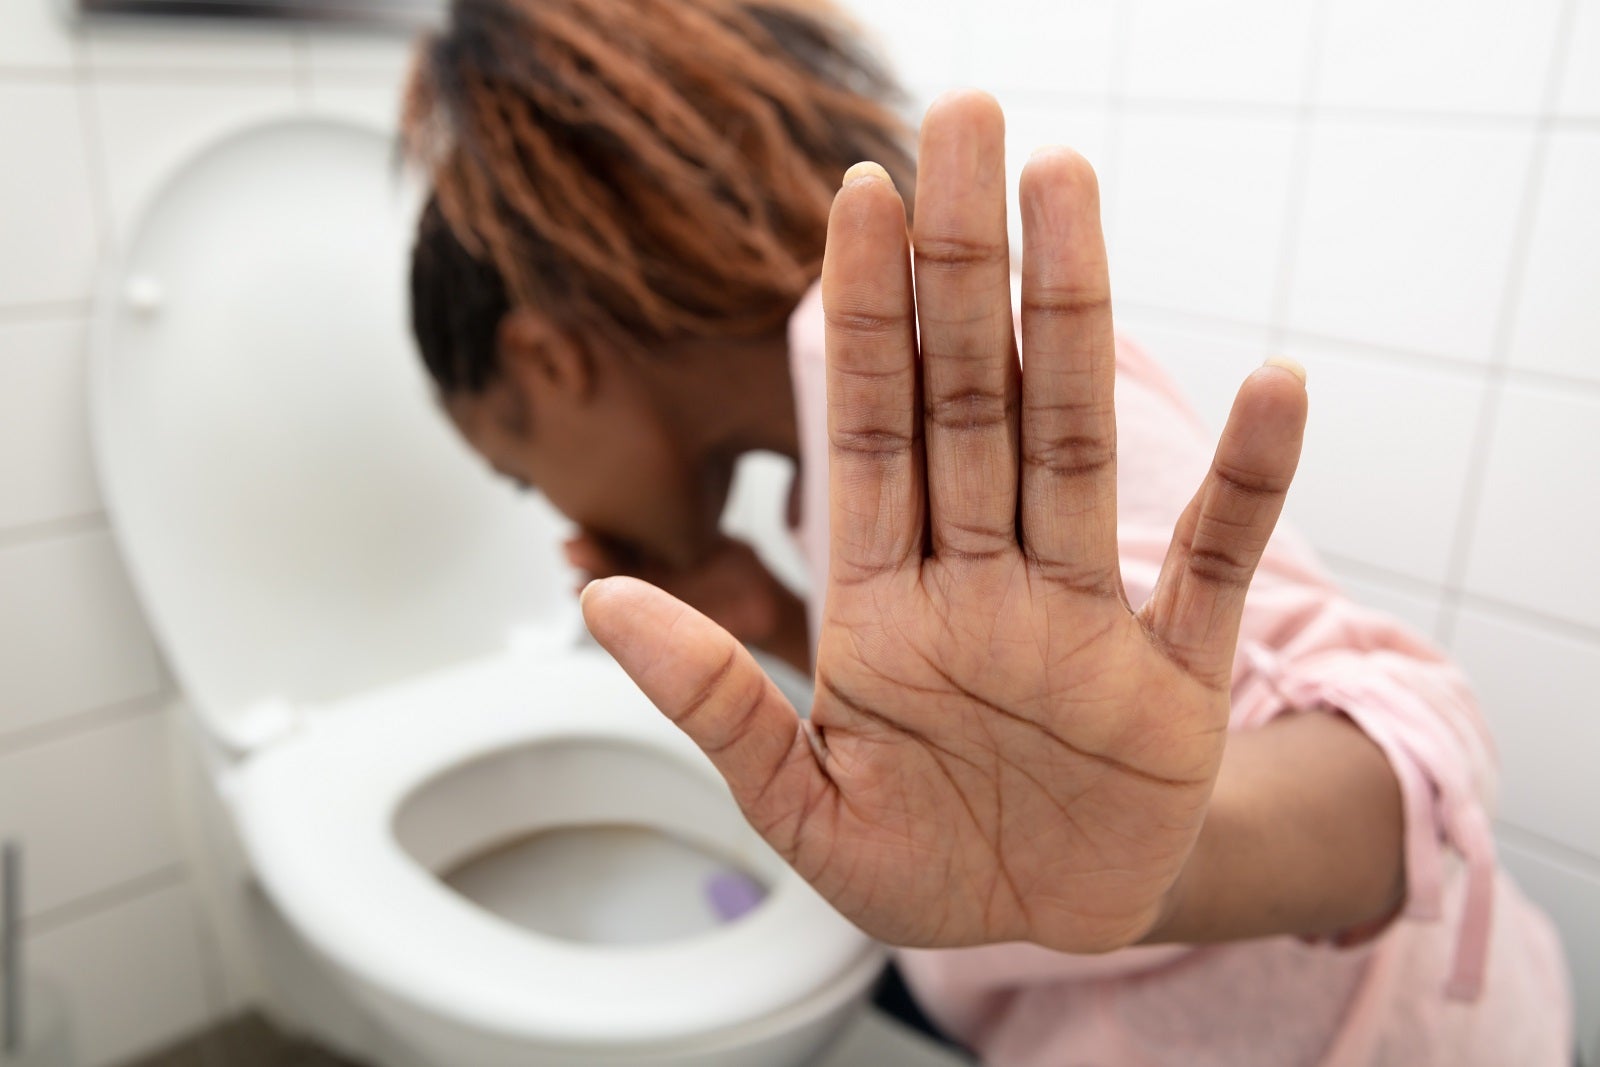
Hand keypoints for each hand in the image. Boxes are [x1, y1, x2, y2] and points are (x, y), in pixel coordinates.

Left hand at [580, 91, 1308, 953]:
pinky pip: (1212, 563)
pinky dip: (1248, 483)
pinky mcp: (1175, 677)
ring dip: (1075, 315)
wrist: (1040, 932)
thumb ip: (713, 698)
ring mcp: (1082, 618)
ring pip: (1074, 440)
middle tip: (963, 120)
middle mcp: (983, 582)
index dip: (864, 314)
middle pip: (972, 394)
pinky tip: (1274, 387)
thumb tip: (599, 595)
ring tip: (1069, 186)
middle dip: (961, 263)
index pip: (872, 430)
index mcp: (887, 607)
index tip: (856, 196)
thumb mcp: (797, 806)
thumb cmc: (919, 865)